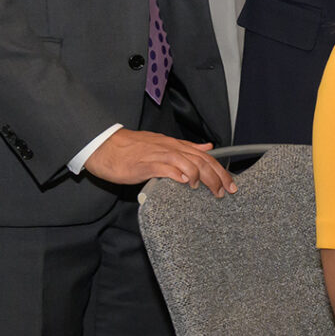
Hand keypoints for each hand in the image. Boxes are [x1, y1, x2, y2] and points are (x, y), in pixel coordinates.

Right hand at [85, 131, 235, 195]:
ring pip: (187, 164)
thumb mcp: (162, 144)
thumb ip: (185, 147)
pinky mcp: (144, 165)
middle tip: (226, 191)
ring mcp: (157, 156)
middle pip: (200, 161)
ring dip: (201, 177)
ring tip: (210, 190)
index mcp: (174, 145)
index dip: (220, 170)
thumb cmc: (131, 148)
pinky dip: (178, 174)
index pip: (204, 156)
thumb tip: (207, 147)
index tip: (231, 184)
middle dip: (217, 176)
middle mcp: (169, 148)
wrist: (103, 145)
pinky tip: (187, 182)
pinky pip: (165, 168)